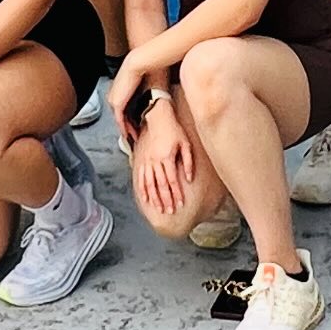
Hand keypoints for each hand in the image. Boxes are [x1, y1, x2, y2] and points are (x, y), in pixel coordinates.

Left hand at [108, 44, 165, 145]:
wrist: (141, 63)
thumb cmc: (149, 70)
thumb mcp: (150, 84)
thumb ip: (150, 93)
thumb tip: (158, 99)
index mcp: (121, 91)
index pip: (125, 110)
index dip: (131, 121)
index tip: (138, 128)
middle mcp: (114, 97)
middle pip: (121, 117)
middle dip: (128, 127)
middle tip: (135, 137)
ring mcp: (114, 100)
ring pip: (120, 120)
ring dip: (127, 130)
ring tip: (134, 139)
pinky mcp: (117, 103)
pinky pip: (120, 120)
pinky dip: (125, 128)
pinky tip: (130, 135)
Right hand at [133, 99, 193, 216]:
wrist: (157, 118)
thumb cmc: (174, 130)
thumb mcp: (186, 143)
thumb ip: (188, 162)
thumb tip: (189, 178)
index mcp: (167, 157)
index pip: (172, 181)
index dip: (176, 194)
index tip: (180, 204)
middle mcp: (155, 161)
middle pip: (160, 185)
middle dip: (166, 200)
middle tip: (170, 211)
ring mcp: (146, 161)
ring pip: (149, 184)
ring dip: (155, 198)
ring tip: (159, 209)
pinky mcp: (141, 160)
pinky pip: (141, 178)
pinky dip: (143, 190)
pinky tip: (146, 199)